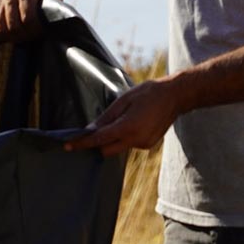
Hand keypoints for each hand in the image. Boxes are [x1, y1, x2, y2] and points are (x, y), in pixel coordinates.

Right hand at [0, 0, 63, 40]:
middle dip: (24, 36)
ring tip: (23, 39)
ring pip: (1, 27)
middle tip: (32, 39)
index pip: (28, 19)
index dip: (35, 31)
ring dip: (12, 37)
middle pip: (13, 25)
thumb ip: (54, 8)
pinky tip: (9, 37)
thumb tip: (51, 26)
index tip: (41, 34)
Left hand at [65, 78, 180, 156]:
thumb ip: (106, 117)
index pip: (99, 140)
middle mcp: (135, 140)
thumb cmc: (148, 93)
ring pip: (118, 148)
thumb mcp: (124, 100)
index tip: (68, 146)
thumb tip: (89, 130)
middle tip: (91, 131)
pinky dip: (125, 137)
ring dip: (113, 139)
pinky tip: (133, 122)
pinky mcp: (148, 145)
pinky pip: (129, 145)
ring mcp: (143, 144)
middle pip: (106, 150)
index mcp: (128, 127)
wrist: (175, 97)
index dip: (82, 143)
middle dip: (97, 143)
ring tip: (121, 119)